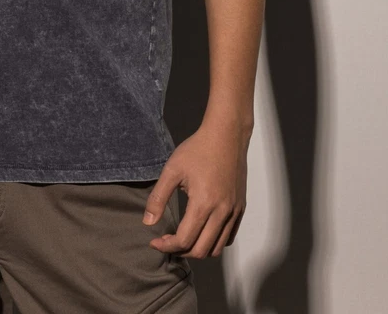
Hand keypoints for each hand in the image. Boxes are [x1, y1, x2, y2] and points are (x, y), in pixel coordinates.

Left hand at [142, 114, 249, 258]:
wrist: (226, 135)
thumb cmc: (197, 150)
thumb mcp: (172, 170)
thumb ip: (158, 198)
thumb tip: (147, 222)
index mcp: (203, 204)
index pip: (184, 240)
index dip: (166, 246)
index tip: (154, 242)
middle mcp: (221, 212)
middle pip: (201, 251)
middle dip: (180, 252)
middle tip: (166, 242)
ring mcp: (234, 212)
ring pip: (217, 248)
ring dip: (198, 250)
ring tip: (183, 239)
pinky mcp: (240, 208)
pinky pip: (229, 237)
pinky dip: (214, 242)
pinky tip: (201, 231)